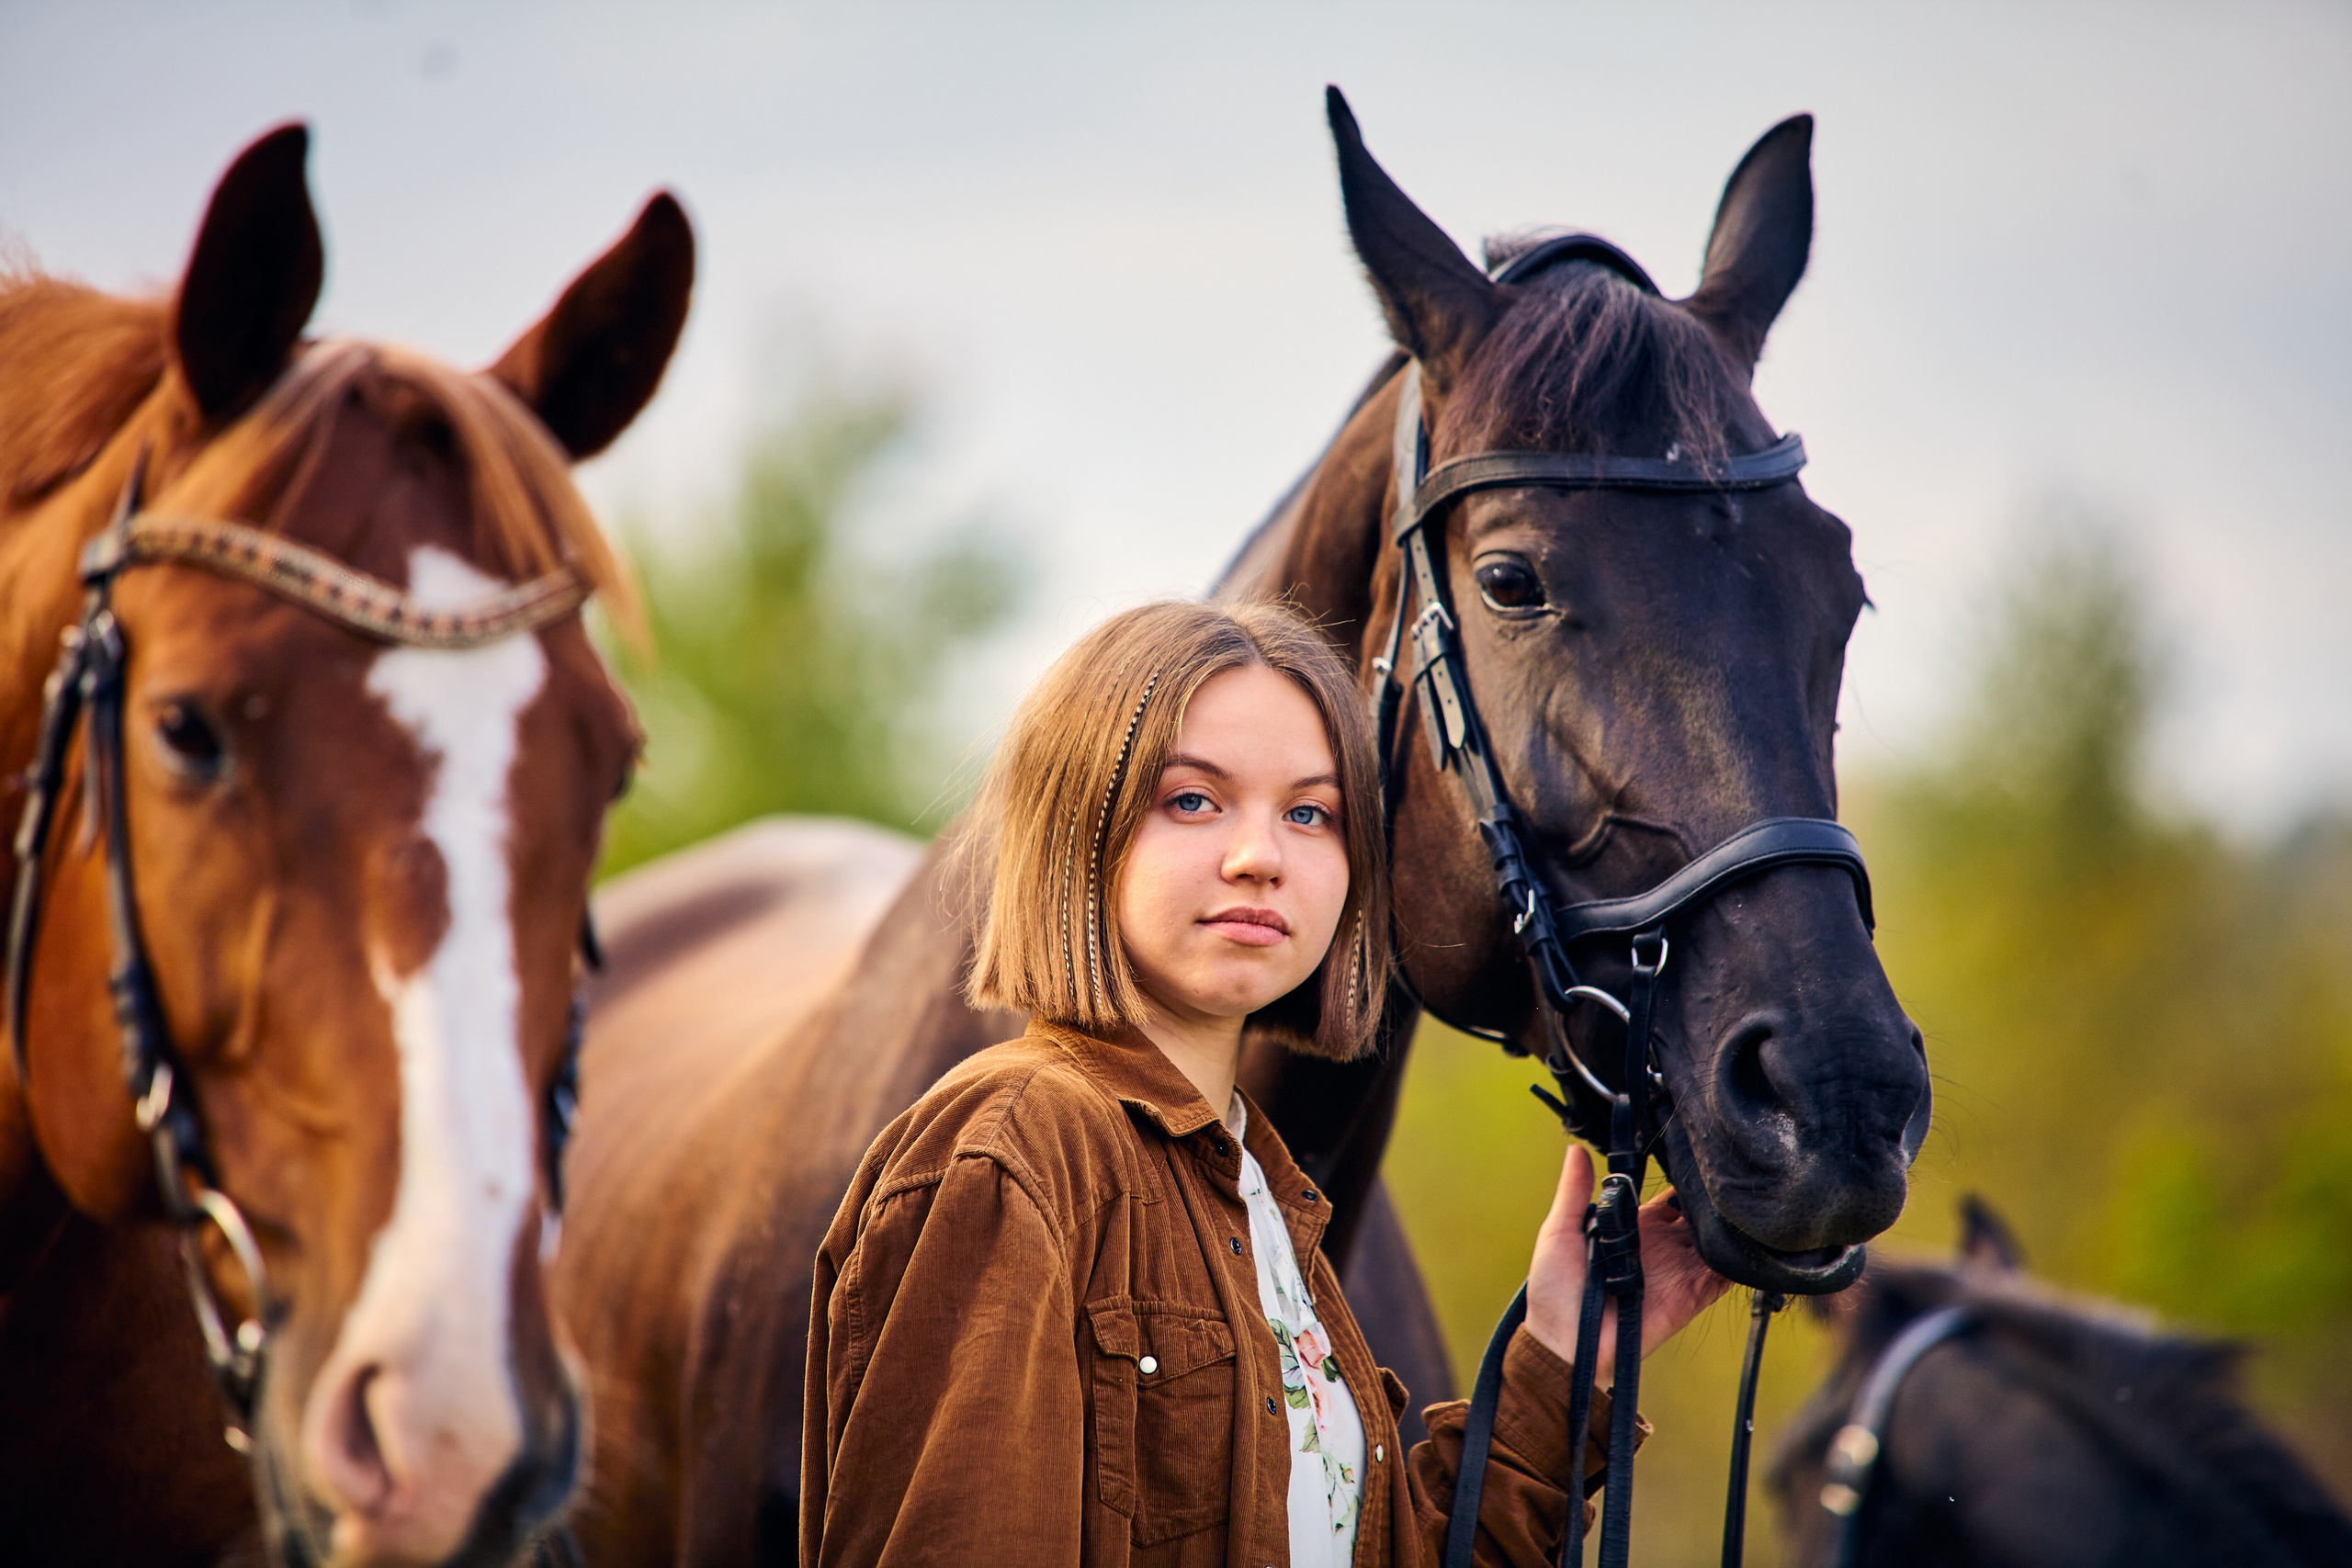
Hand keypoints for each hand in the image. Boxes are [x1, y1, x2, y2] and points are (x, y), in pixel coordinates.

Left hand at [1523, 1143, 1729, 1382]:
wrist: (1563, 1344)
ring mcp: (1677, 1273)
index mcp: (1634, 1229)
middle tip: (1724, 1177)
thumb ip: (1573, 1192)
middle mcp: (1661, 1248)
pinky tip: (1744, 1242)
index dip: (1683, 1180)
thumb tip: (1575, 1149)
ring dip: (1727, 1227)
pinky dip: (1734, 1263)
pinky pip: (1720, 1279)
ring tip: (1740, 1203)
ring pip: (1714, 1244)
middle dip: (1711, 1200)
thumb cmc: (1554, 1292)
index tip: (1697, 1156)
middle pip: (1697, 1218)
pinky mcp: (1688, 1298)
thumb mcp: (1559, 1233)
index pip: (1669, 1199)